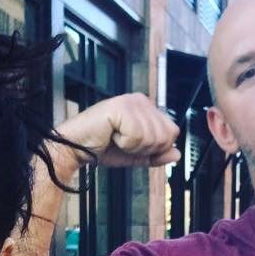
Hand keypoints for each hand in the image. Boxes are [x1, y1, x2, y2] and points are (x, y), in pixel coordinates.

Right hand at [55, 93, 180, 168]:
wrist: (77, 149)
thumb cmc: (103, 148)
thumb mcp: (137, 155)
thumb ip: (157, 154)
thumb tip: (177, 154)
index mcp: (147, 108)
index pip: (172, 132)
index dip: (156, 148)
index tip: (135, 146)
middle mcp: (141, 100)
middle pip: (166, 136)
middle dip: (146, 148)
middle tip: (124, 143)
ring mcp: (131, 102)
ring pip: (152, 137)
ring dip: (134, 147)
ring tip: (116, 138)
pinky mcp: (121, 107)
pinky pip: (137, 136)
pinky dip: (124, 144)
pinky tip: (111, 135)